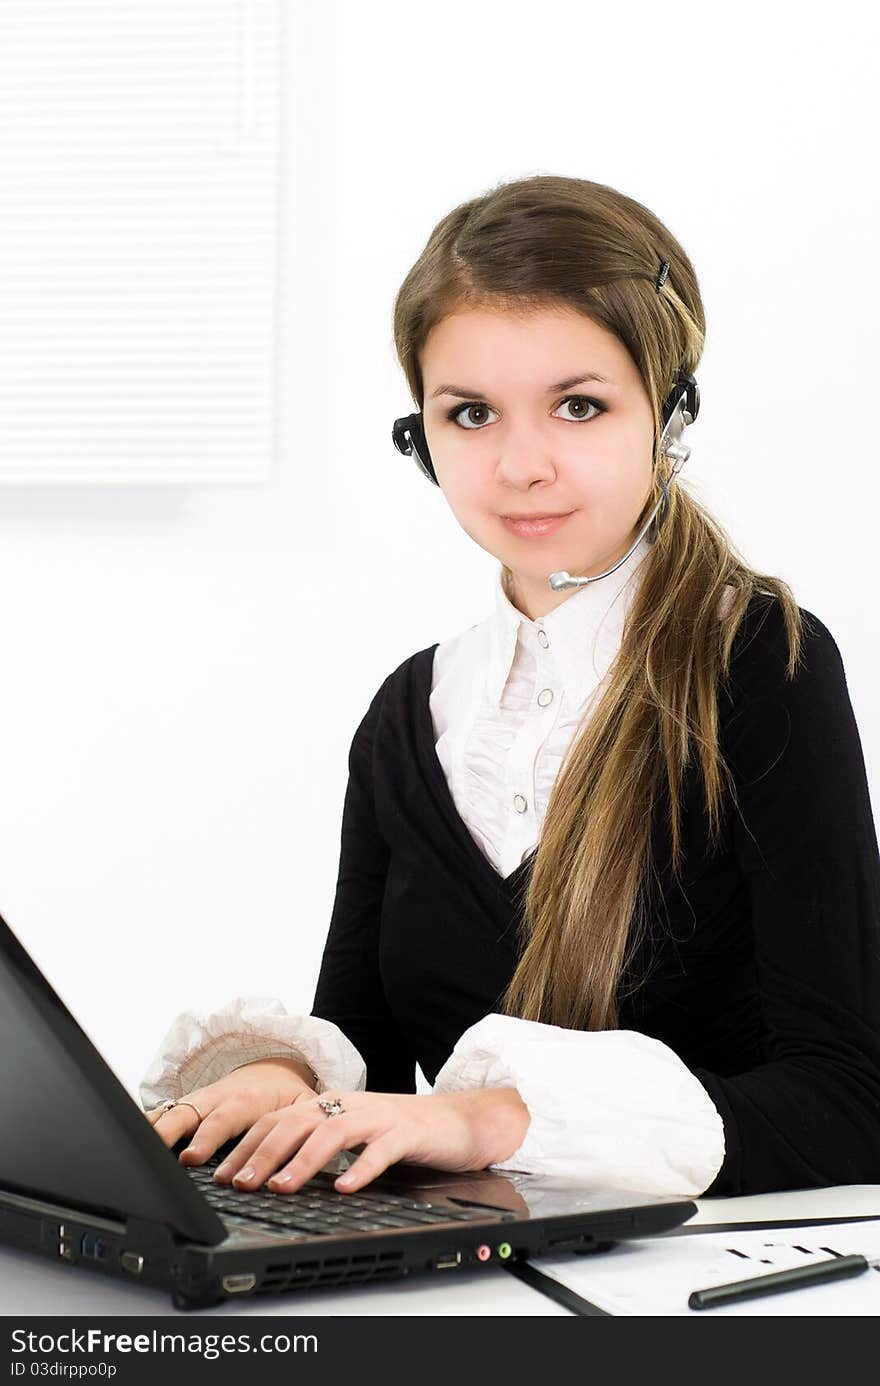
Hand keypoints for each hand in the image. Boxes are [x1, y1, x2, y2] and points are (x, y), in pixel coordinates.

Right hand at [144, 1057, 315, 1159]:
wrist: (275, 1068)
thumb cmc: (290, 1095)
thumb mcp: (305, 1106)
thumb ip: (305, 1126)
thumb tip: (312, 1151)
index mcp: (247, 1099)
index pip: (224, 1120)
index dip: (206, 1139)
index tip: (191, 1159)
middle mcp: (217, 1097)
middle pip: (187, 1114)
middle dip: (170, 1135)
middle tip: (154, 1155)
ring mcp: (199, 1100)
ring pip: (170, 1111)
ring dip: (151, 1129)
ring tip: (131, 1146)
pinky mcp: (187, 1106)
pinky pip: (163, 1113)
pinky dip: (146, 1125)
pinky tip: (130, 1140)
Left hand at [210, 1086, 530, 1195]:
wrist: (454, 1120)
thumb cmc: (398, 1131)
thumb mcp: (348, 1133)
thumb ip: (313, 1143)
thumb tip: (265, 1172)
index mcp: (328, 1104)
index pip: (277, 1121)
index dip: (247, 1146)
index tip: (221, 1174)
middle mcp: (348, 1105)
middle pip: (296, 1123)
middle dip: (263, 1154)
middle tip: (239, 1183)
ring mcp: (377, 1116)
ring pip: (332, 1133)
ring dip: (302, 1161)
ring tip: (281, 1187)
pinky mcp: (406, 1132)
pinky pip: (380, 1150)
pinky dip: (361, 1168)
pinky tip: (345, 1188)